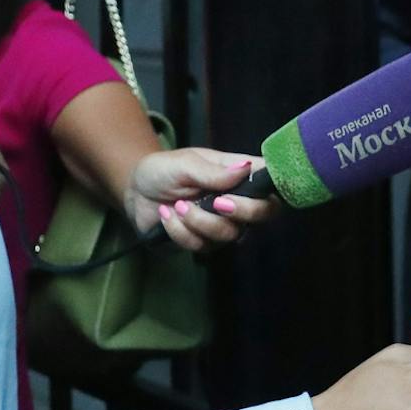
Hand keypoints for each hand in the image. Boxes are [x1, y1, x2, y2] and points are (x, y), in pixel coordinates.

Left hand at [128, 148, 278, 250]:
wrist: (135, 191)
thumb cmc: (163, 170)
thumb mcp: (185, 164)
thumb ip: (214, 172)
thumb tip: (247, 168)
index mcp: (240, 176)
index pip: (272, 183)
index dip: (275, 189)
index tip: (257, 190)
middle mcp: (237, 201)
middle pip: (263, 214)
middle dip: (243, 211)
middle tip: (218, 203)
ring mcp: (222, 224)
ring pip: (229, 234)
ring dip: (199, 221)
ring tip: (176, 205)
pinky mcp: (202, 243)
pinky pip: (201, 246)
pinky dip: (180, 231)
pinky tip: (166, 216)